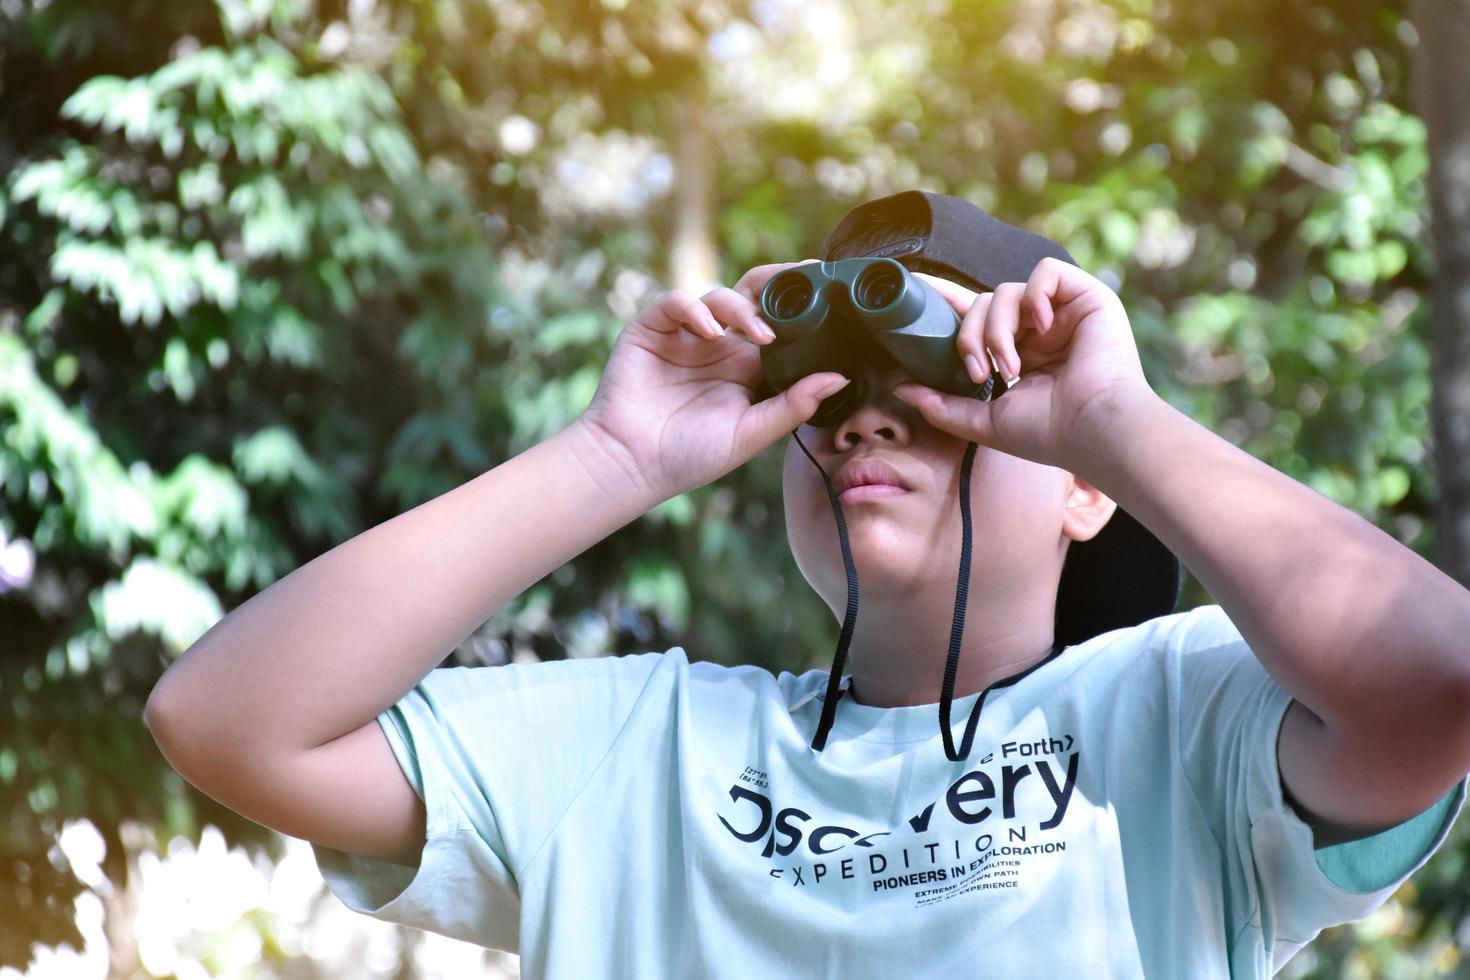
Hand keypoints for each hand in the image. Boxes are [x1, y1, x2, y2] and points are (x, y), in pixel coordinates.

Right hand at [574, 261, 851, 502]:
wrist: (633, 464)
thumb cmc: (690, 456)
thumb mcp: (751, 434)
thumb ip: (792, 406)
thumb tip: (838, 378)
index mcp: (746, 367)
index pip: (779, 325)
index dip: (801, 308)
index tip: (831, 292)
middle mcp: (719, 345)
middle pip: (753, 296)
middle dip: (778, 282)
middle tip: (804, 278)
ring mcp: (686, 335)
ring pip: (720, 296)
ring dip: (742, 308)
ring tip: (759, 335)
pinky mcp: (653, 329)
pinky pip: (677, 303)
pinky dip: (696, 310)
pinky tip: (710, 332)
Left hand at [892, 257, 1161, 471]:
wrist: (1094, 430)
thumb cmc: (1049, 433)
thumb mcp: (984, 422)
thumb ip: (942, 405)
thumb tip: (902, 388)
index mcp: (1018, 353)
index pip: (975, 316)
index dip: (945, 301)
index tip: (915, 288)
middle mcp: (1038, 330)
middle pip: (981, 304)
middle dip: (969, 336)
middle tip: (980, 372)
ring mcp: (1061, 312)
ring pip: (1005, 291)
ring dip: (996, 329)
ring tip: (1011, 367)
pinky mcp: (1086, 296)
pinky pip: (1045, 271)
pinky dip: (1034, 296)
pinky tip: (1040, 327)